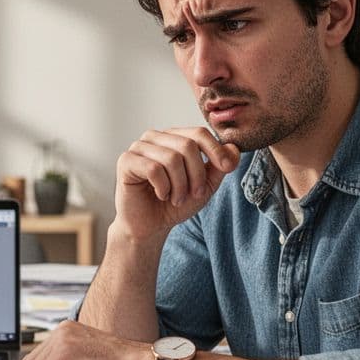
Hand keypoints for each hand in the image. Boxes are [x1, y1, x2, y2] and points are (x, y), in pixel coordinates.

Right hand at [113, 127, 238, 241]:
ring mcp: (139, 147)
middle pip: (187, 145)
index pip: (199, 133)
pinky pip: (153, 169)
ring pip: (171, 158)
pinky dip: (163, 187)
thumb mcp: (205, 185)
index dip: (215, 150)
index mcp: (174, 137)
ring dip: (180, 186)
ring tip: (176, 198)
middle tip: (194, 194)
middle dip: (196, 175)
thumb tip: (234, 148)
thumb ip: (220, 167)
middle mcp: (155, 137)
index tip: (226, 168)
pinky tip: (160, 195)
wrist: (150, 226)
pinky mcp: (126, 161)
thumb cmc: (175, 203)